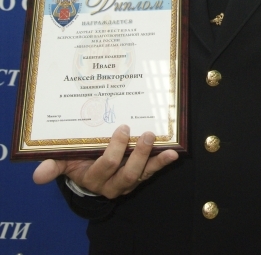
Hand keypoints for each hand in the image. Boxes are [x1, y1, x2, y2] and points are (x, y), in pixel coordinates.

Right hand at [33, 124, 177, 198]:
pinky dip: (163, 162)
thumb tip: (37, 175)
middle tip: (144, 132)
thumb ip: (54, 166)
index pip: (105, 166)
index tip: (122, 128)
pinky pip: (153, 171)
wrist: (90, 176)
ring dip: (151, 157)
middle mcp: (112, 183)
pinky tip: (173, 153)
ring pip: (141, 173)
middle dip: (137, 153)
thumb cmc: (79, 162)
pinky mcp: (140, 177)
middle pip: (127, 172)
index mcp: (93, 178)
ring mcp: (128, 181)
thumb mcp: (65, 163)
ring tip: (156, 138)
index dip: (115, 150)